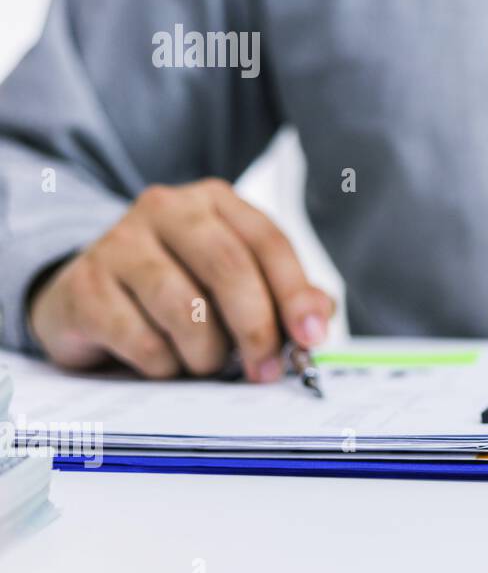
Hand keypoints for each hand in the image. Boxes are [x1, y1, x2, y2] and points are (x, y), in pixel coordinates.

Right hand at [28, 178, 334, 381]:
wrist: (89, 296)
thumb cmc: (179, 288)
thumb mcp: (235, 283)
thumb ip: (284, 296)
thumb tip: (319, 318)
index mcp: (215, 201)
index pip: (268, 242)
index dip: (294, 293)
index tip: (311, 337)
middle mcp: (166, 209)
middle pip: (228, 267)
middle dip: (256, 327)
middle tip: (265, 370)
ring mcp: (117, 242)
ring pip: (185, 308)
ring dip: (207, 352)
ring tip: (207, 363)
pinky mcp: (83, 286)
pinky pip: (141, 339)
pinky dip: (164, 365)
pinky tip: (164, 362)